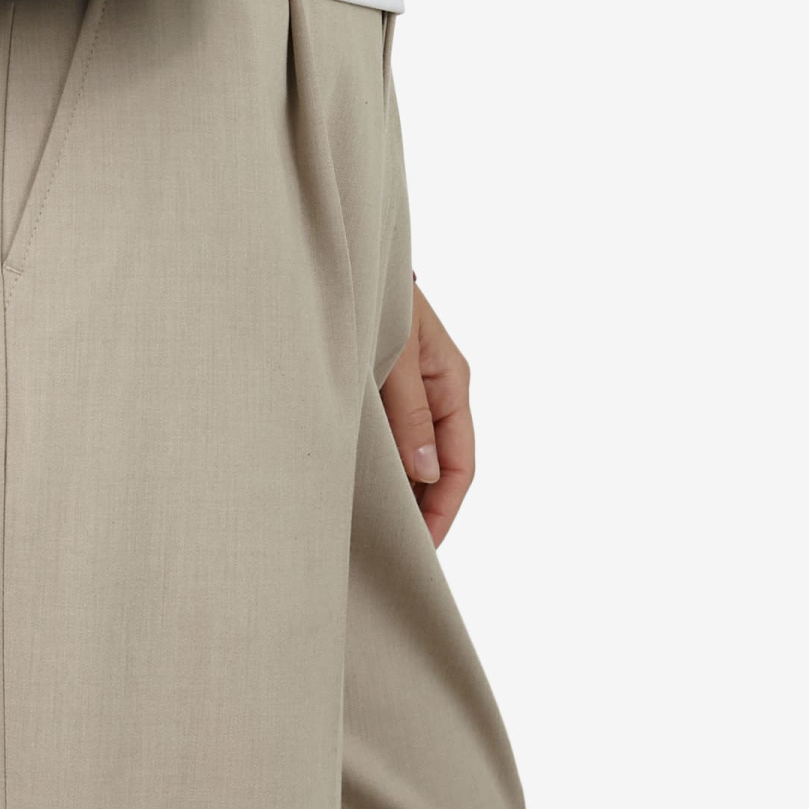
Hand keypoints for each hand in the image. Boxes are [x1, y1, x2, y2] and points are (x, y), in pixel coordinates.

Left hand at [380, 282, 474, 546]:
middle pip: (437, 468)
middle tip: (394, 551)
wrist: (349, 257)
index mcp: (452, 383)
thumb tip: (425, 472)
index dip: (444, 510)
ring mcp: (411, 390)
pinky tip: (355, 485)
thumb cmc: (376, 297)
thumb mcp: (396, 356)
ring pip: (412, 456)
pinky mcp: (382, 387)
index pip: (460, 466)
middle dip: (421, 511)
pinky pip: (389, 437)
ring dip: (398, 489)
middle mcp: (436, 391)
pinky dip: (380, 464)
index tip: (422, 547)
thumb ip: (409, 411)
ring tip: (372, 528)